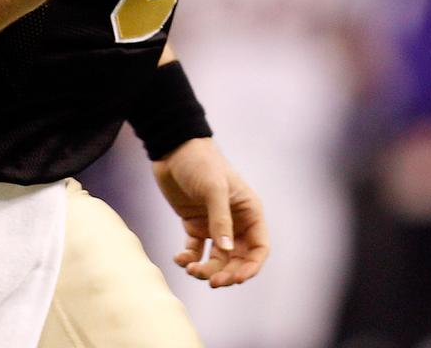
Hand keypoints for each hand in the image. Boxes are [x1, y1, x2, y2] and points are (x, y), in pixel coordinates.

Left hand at [152, 138, 268, 287]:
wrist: (172, 148)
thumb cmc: (200, 162)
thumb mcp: (214, 188)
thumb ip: (220, 220)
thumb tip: (226, 252)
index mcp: (249, 211)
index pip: (259, 248)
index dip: (251, 267)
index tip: (236, 279)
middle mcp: (235, 221)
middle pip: (237, 260)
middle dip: (226, 273)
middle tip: (211, 282)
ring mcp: (214, 224)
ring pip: (216, 259)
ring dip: (206, 269)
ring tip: (190, 269)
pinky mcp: (194, 224)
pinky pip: (196, 251)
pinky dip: (189, 259)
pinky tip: (179, 259)